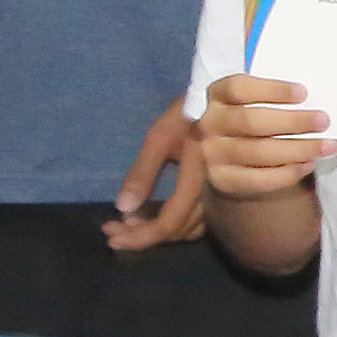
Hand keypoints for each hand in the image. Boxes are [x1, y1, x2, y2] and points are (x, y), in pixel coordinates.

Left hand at [100, 103, 207, 253]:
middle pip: (177, 230)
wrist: (226, 100)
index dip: (139, 236)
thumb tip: (123, 209)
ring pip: (189, 228)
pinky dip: (174, 221)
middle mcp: (213, 194)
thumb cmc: (188, 114)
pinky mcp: (220, 190)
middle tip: (112, 228)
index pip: (169, 223)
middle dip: (140, 234)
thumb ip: (142, 173)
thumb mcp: (159, 138)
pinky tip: (156, 210)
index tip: (110, 236)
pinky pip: (198, 218)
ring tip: (130, 219)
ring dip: (157, 230)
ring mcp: (220, 194)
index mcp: (197, 181)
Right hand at [195, 74, 331, 210]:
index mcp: (217, 96)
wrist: (234, 164)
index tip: (303, 93)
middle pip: (251, 121)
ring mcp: (211, 153)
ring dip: (298, 149)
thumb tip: (316, 106)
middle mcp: (209, 123)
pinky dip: (287, 173)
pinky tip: (308, 164)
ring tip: (326, 146)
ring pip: (258, 152)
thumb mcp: (260, 106)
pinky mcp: (221, 179)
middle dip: (292, 121)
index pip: (238, 88)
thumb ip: (279, 103)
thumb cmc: (257, 125)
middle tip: (323, 121)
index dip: (271, 90)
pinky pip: (258, 178)